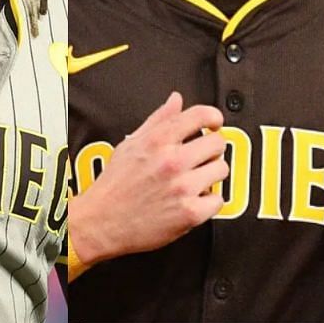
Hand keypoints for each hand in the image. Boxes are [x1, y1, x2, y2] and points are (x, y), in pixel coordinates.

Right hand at [70, 91, 227, 266]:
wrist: (101, 222)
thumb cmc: (115, 185)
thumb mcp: (131, 143)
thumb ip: (158, 119)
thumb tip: (176, 100)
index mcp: (158, 141)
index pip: (201, 115)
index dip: (214, 117)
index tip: (215, 124)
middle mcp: (172, 161)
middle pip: (218, 142)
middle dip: (212, 148)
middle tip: (202, 157)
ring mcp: (183, 187)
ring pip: (221, 170)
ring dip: (211, 174)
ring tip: (195, 179)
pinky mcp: (190, 212)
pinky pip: (218, 200)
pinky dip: (209, 201)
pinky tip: (194, 199)